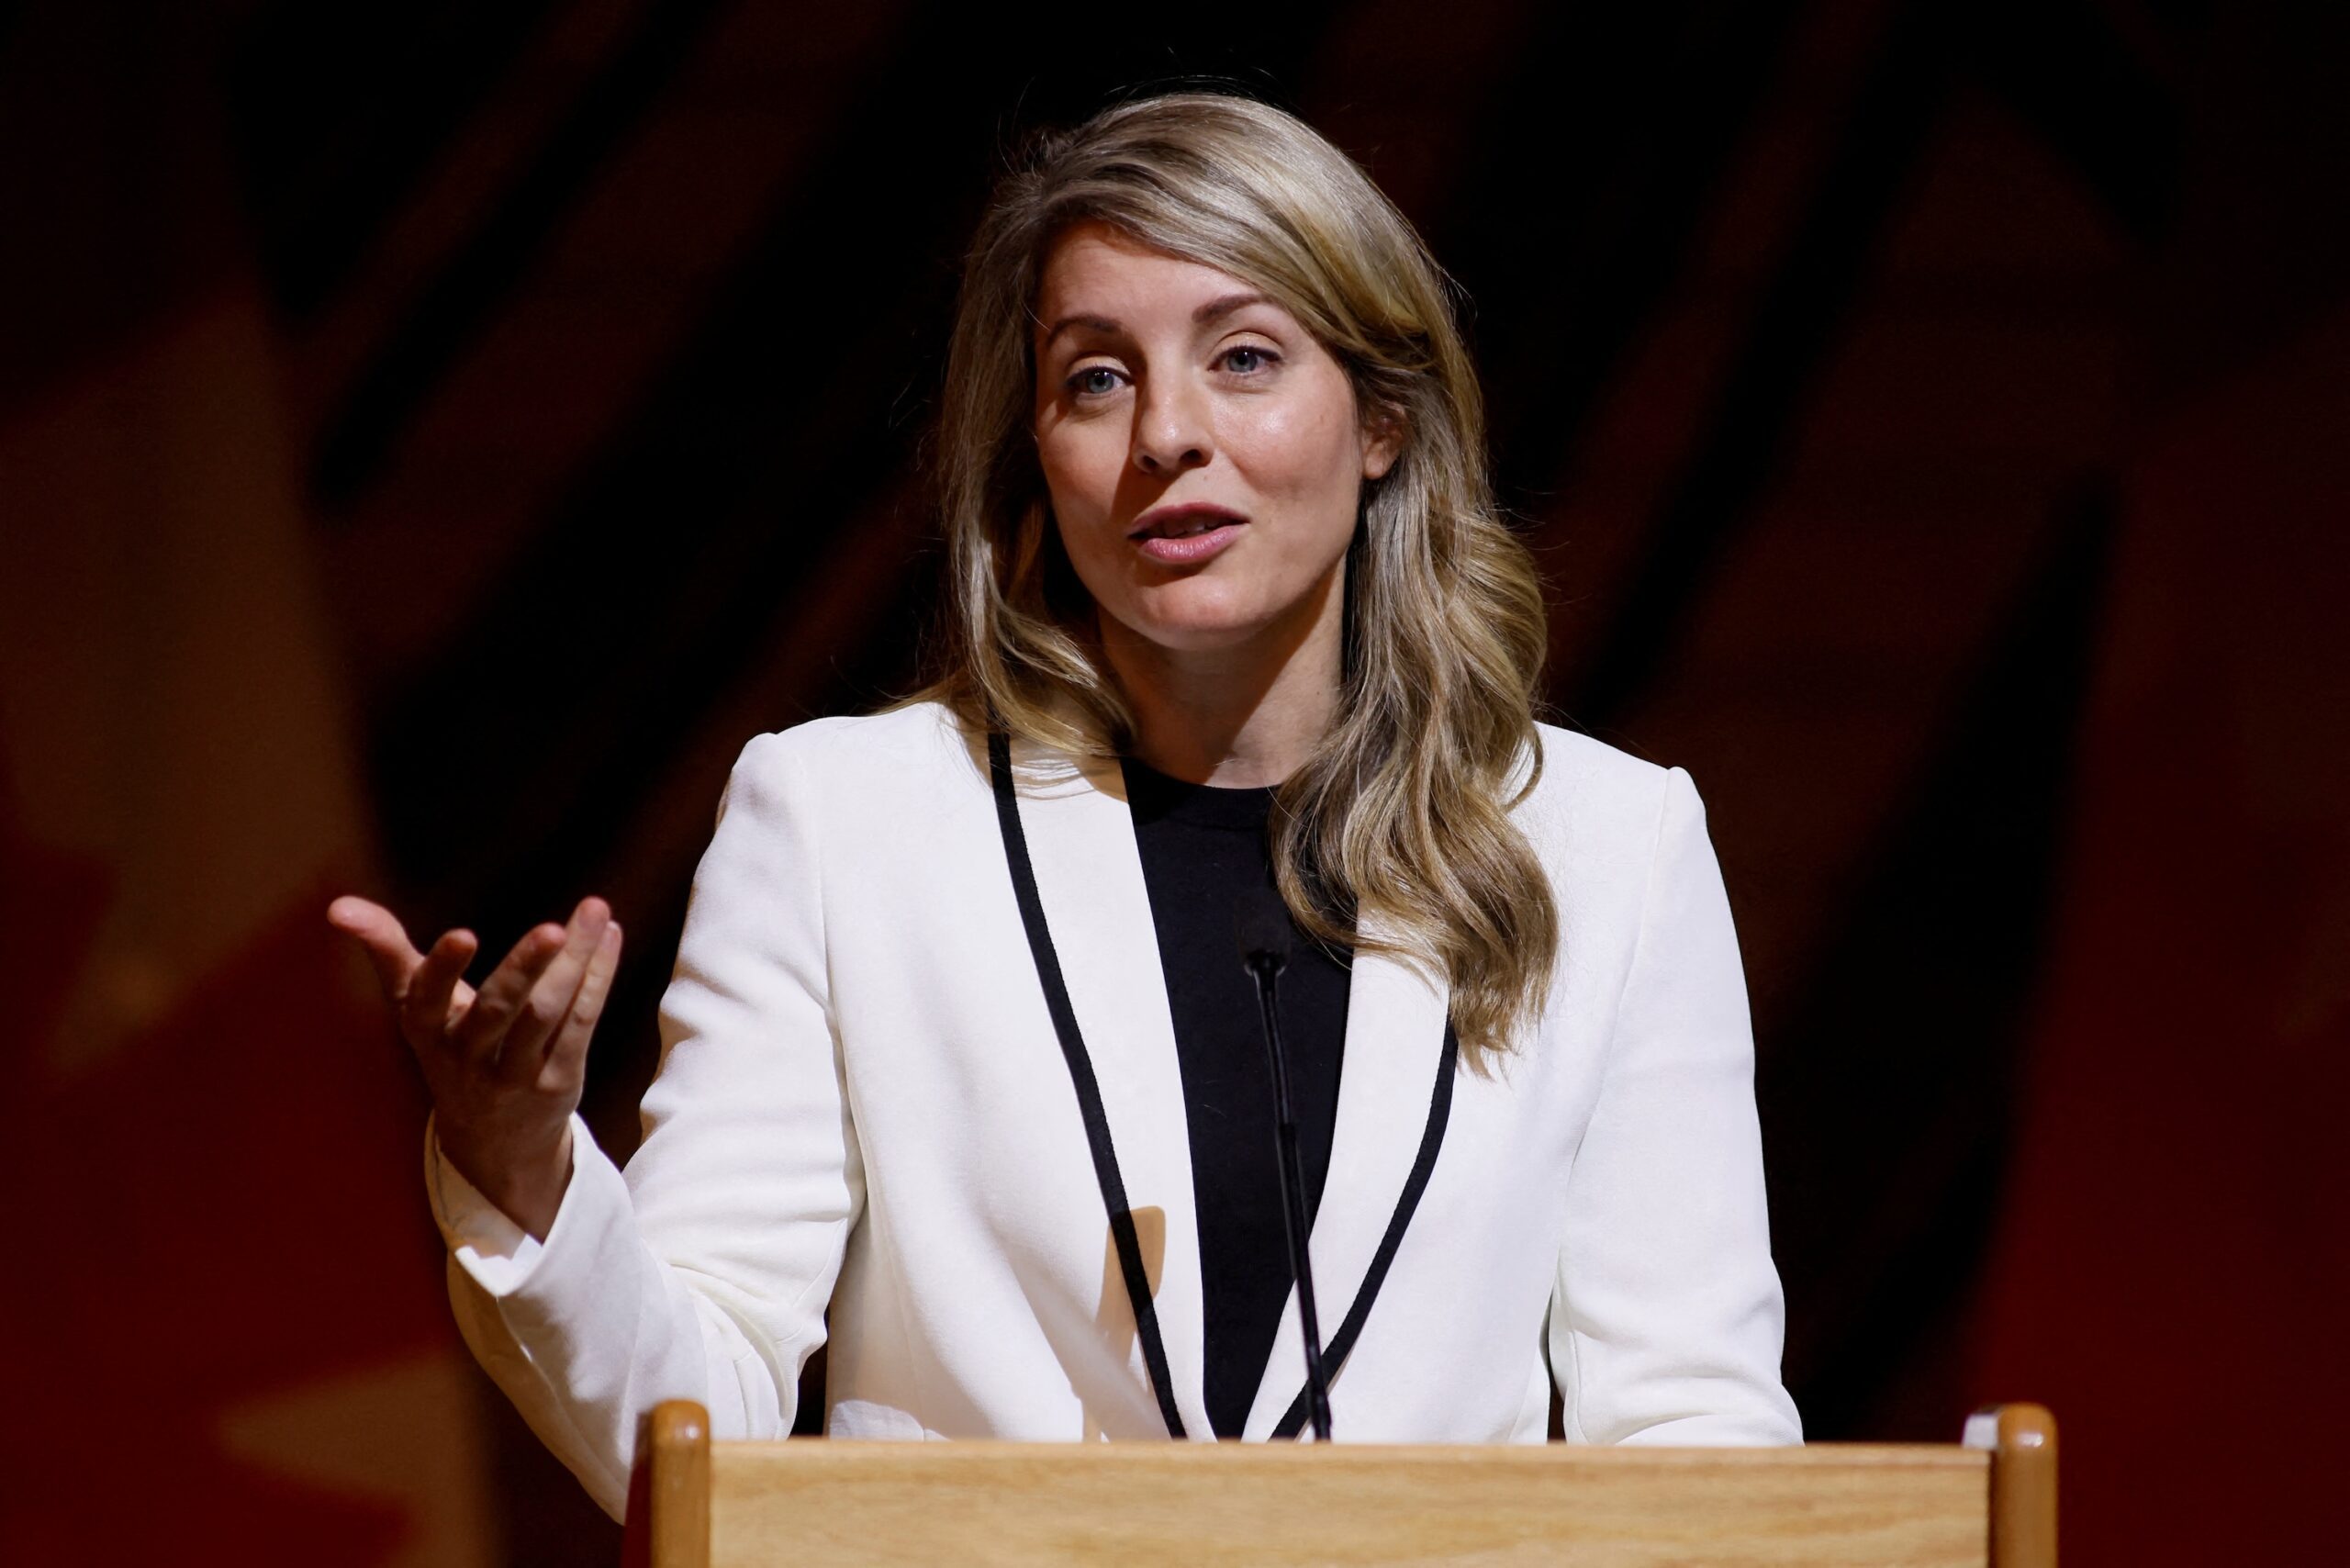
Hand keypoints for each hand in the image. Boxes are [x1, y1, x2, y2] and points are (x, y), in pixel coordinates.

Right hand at [328, 893, 622, 1239]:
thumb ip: (386, 950)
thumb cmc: (450, 1047)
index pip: (427, 999)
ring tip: (594, 910)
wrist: (492, 1141)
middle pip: (498, 1012)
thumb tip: (338, 905)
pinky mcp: (558, 1081)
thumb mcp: (416, 1006)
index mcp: (427, 1032)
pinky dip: (597, 979)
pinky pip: (580, 1025)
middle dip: (523, 969)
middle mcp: (468, 1057)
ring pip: (547, 1015)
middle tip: (553, 929)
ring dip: (576, 962)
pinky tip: (608, 937)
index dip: (442, 968)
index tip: (462, 934)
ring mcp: (516, 1074)